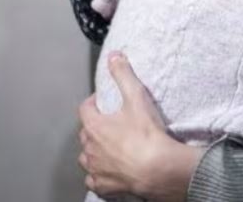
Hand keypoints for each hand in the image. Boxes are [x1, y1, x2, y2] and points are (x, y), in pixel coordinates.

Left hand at [79, 52, 203, 200]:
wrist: (157, 169)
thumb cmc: (146, 135)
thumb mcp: (136, 98)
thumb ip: (123, 75)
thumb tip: (114, 56)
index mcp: (94, 126)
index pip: (85, 109)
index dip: (93, 102)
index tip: (101, 101)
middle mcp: (89, 148)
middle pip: (85, 133)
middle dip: (95, 127)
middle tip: (111, 123)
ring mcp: (95, 169)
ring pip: (87, 157)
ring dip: (94, 151)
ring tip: (108, 147)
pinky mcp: (104, 186)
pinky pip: (94, 180)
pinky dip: (98, 175)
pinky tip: (108, 171)